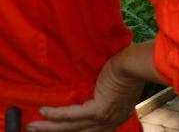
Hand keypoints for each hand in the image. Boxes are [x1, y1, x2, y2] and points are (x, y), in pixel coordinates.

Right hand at [28, 54, 143, 131]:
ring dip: (49, 127)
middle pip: (79, 131)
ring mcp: (104, 117)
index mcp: (117, 116)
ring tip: (33, 126)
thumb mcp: (118, 86)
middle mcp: (111, 121)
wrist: (135, 64)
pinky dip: (56, 114)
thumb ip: (104, 94)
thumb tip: (92, 90)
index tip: (60, 129)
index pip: (94, 130)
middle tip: (37, 130)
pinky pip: (72, 115)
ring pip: (72, 126)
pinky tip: (43, 112)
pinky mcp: (99, 110)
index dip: (76, 130)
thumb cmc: (129, 67)